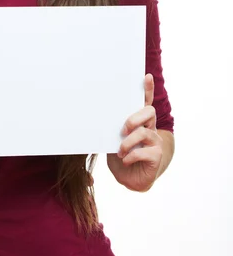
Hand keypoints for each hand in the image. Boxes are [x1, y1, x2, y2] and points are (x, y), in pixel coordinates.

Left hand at [107, 74, 162, 191]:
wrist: (130, 179)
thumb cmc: (122, 156)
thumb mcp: (113, 140)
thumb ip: (112, 128)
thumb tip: (98, 116)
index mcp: (139, 122)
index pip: (144, 102)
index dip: (147, 89)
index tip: (146, 77)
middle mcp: (149, 128)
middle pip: (148, 112)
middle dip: (134, 118)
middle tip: (123, 129)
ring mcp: (155, 141)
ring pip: (144, 132)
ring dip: (127, 142)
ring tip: (120, 151)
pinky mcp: (156, 155)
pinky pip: (145, 152)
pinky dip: (131, 156)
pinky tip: (126, 160)